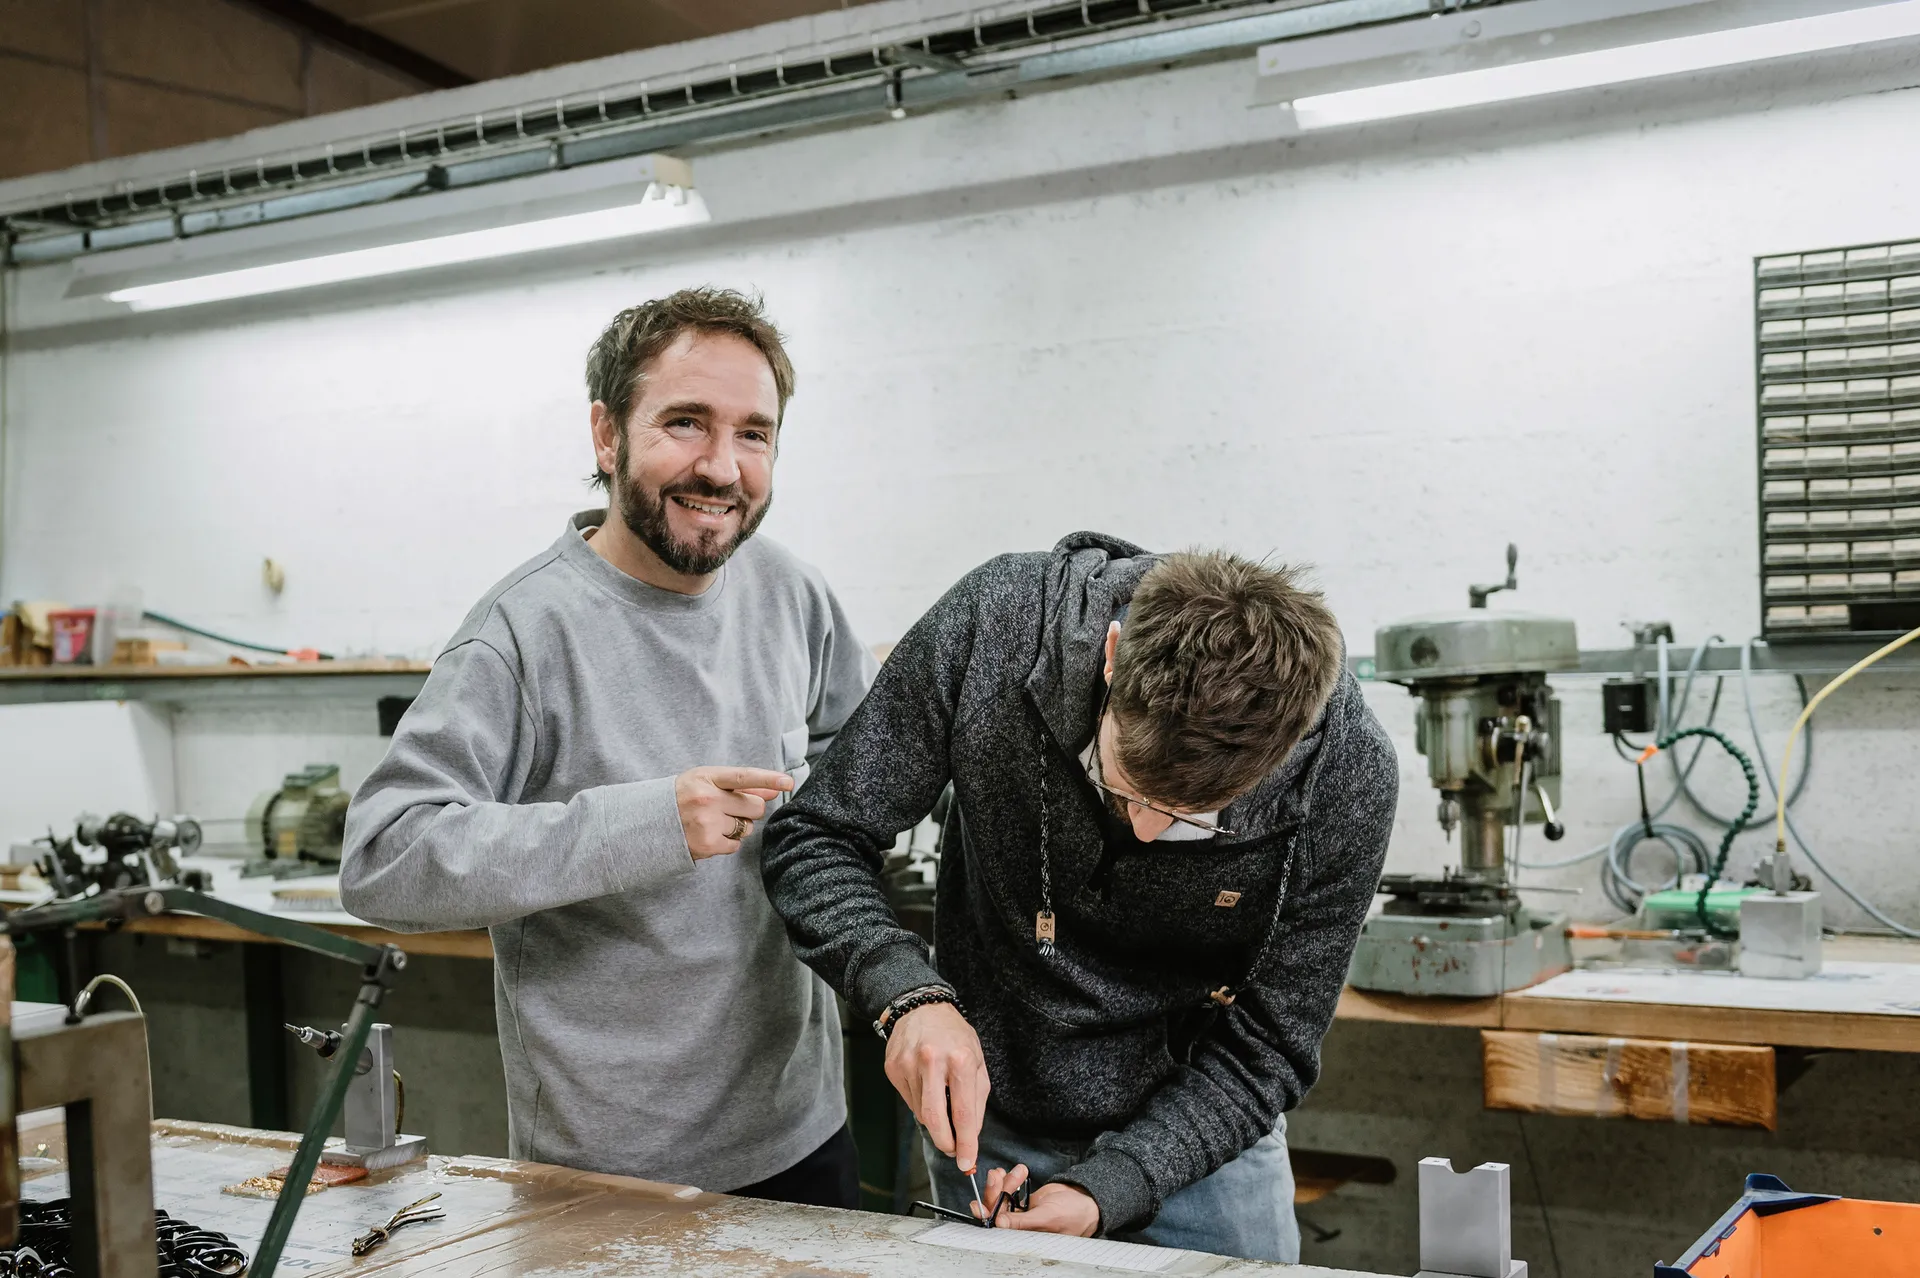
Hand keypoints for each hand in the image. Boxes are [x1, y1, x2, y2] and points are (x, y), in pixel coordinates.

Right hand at [675, 767, 791, 859]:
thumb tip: (775, 789)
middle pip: (754, 807)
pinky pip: (736, 844)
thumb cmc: (683, 797)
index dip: (768, 778)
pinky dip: (727, 841)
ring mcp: (707, 823)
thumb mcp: (707, 782)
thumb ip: (742, 785)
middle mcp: (707, 799)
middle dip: (749, 809)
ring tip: (714, 821)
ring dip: (738, 826)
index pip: (744, 777)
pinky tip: (709, 834)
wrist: (648, 823)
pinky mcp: (707, 844)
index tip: (788, 781)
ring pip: (747, 827)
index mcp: (706, 778)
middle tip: (729, 808)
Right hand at [884, 1001, 988, 1172]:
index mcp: (960, 1059)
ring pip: (921, 1113)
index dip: (966, 1142)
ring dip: (934, 1120)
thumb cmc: (954, 1036)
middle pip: (935, 1120)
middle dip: (945, 1143)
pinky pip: (909, 1101)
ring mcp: (909, 1065)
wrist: (921, 1008)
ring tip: (942, 1101)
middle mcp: (932, 1062)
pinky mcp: (893, 1069)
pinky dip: (920, 1104)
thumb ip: (976, 1099)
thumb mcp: (977, 1061)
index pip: (963, 1112)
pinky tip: (926, 1087)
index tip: (966, 1161)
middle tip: (953, 1149)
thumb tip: (970, 1134)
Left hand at [973, 1165, 1096, 1236]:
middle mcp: (1019, 1229)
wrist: (1086, 1199)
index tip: (978, 1204)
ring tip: (1009, 1171)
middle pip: (996, 1211)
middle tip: (996, 1175)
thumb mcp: (1048, 1217)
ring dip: (1002, 1183)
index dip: (986, 1216)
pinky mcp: (1024, 1204)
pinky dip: (1009, 1180)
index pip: (997, 1230)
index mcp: (1022, 1238)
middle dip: (994, 1192)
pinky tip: (1015, 1172)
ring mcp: (1021, 1215)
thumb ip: (1022, 1222)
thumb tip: (999, 1224)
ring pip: (1001, 1199)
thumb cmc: (1073, 1215)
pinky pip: (1010, 1191)